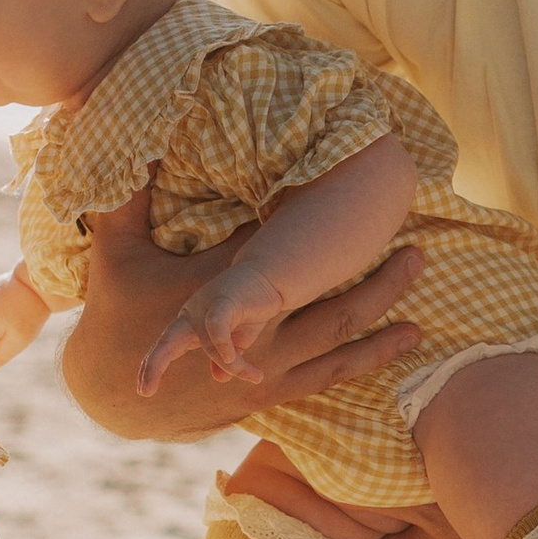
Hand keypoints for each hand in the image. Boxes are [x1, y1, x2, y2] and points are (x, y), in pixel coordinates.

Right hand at [63, 187, 429, 440]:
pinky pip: (332, 374)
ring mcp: (269, 370)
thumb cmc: (116, 311)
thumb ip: (127, 200)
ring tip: (425, 305)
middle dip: (381, 285)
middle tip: (420, 252)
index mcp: (228, 296)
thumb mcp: (117, 252)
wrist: (112, 387)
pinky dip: (370, 357)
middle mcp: (257, 339)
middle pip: (333, 311)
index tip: (368, 201)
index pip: (284, 261)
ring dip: (386, 326)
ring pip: (340, 347)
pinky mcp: (273, 390)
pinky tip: (407, 342)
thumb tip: (134, 147)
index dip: (326, 233)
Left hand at [137, 262, 291, 394]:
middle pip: (166, 341)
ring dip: (232, 364)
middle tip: (144, 391)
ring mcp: (205, 305)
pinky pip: (215, 325)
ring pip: (208, 343)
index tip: (144, 390)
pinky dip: (222, 344)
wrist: (268, 278)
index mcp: (189, 324)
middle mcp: (191, 314)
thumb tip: (220, 378)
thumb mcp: (237, 339)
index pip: (166, 347)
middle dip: (154, 365)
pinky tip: (233, 359)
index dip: (153, 367)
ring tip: (255, 377)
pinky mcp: (223, 299)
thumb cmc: (249, 309)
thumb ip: (226, 358)